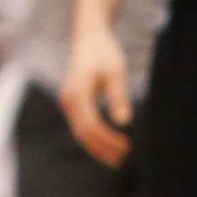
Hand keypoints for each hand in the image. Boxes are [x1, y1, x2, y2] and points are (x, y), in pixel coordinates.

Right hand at [59, 23, 133, 164]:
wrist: (89, 36)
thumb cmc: (104, 52)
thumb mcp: (116, 72)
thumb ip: (118, 96)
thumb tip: (124, 122)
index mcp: (77, 93)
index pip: (91, 126)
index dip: (109, 141)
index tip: (128, 149)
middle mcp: (68, 100)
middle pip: (83, 134)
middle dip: (102, 149)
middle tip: (124, 160)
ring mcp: (68, 102)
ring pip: (80, 132)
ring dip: (98, 146)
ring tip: (118, 157)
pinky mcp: (72, 102)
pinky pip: (80, 125)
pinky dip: (94, 137)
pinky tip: (109, 143)